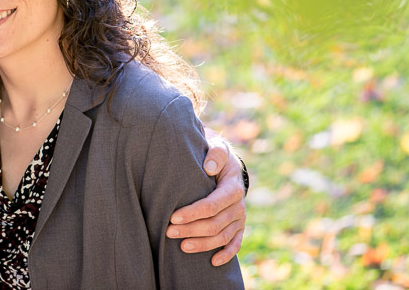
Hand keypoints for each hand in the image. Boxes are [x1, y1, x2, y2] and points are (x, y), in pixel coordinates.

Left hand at [166, 134, 246, 265]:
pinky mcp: (238, 225)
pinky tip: (213, 262)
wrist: (227, 163)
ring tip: (182, 246)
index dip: (193, 213)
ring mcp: (239, 217)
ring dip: (203, 244)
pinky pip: (236, 243)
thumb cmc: (216, 155)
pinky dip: (227, 254)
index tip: (173, 217)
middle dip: (191, 229)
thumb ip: (215, 152)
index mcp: (233, 186)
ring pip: (222, 236)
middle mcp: (238, 204)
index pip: (212, 205)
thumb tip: (209, 167)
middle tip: (168, 232)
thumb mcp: (217, 146)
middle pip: (215, 224)